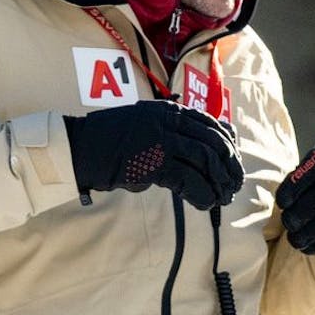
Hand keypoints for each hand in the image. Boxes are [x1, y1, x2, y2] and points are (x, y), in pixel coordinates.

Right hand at [63, 100, 243, 209]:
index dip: (229, 146)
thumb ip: (174, 129)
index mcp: (170, 111)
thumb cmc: (113, 139)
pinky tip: (205, 203)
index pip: (213, 125)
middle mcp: (169, 121)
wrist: (82, 147)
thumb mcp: (147, 124)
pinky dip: (202, 194)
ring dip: (219, 182)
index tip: (232, 164)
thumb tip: (210, 140)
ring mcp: (162, 141)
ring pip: (206, 161)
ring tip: (221, 197)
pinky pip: (190, 180)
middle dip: (229, 167)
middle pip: (215, 143)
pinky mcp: (154, 164)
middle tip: (232, 185)